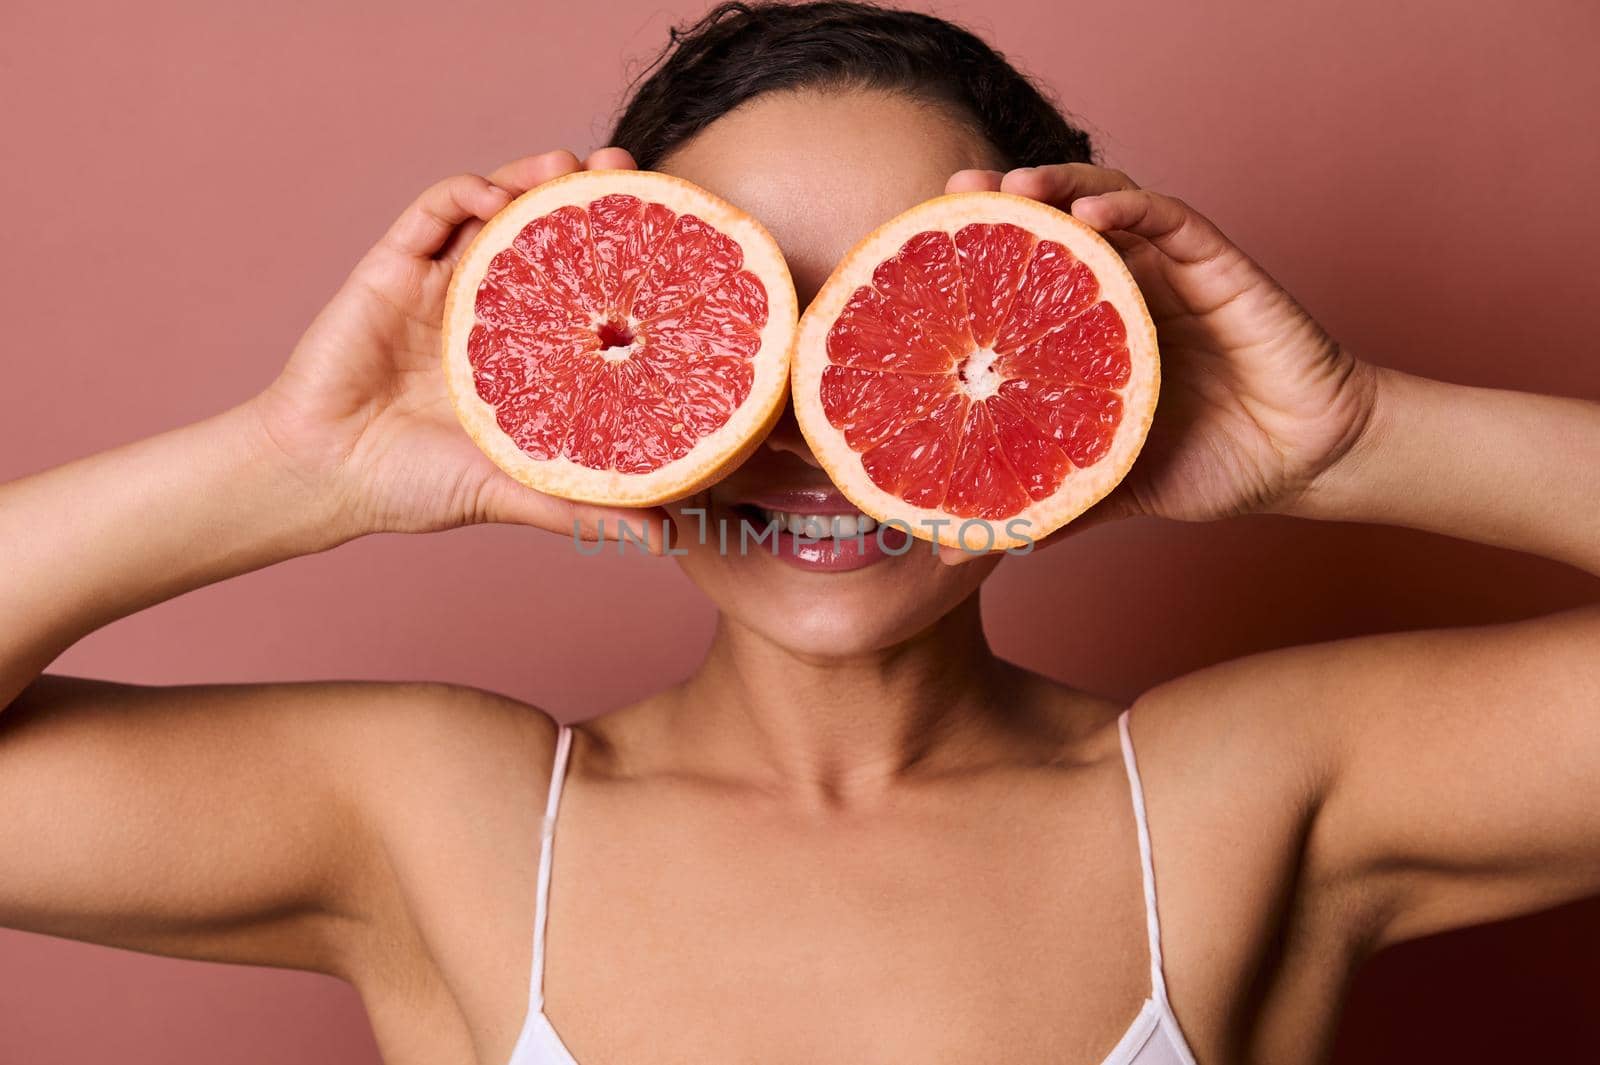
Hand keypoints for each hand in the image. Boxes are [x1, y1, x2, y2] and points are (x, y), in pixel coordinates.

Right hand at [249, 147, 664, 546]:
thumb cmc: (415, 486)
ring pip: (494, 208)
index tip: (665, 230)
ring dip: (532, 177)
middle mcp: (488, 307)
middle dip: (585, 194)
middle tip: (626, 172)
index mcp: (523, 351)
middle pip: (545, 231)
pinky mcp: (393, 269)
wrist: (325, 476)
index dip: (619, 252)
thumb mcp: (516, 492)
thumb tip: (667, 540)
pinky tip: (497, 195)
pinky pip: (432, 212)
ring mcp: (441, 283)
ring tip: (571, 164)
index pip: (582, 285)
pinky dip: (467, 192)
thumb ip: (587, 507)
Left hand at [946, 164, 1377, 531]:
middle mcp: (1126, 289)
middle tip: (956, 187)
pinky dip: (1130, 206)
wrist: (1304, 465)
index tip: (921, 245)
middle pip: (1058, 225)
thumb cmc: (1210, 463)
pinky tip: (1090, 209)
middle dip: (1004, 201)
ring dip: (1059, 187)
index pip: (1026, 277)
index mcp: (1092, 331)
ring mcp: (1171, 273)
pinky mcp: (1221, 268)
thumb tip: (958, 550)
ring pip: (1110, 204)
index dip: (979, 254)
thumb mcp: (1108, 484)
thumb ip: (1042, 503)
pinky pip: (1172, 221)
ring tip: (1009, 186)